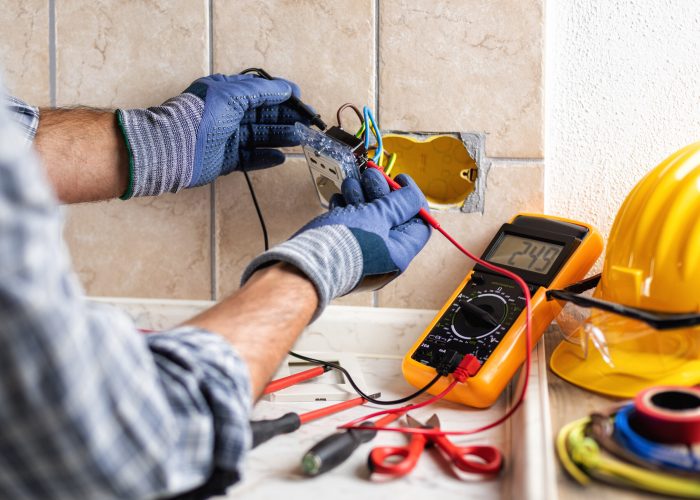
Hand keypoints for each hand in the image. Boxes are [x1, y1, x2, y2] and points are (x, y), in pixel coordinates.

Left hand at [117, 73, 309, 197]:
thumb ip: (262, 91)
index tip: (300, 99)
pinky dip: (265, 158)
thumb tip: (286, 88)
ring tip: (300, 139)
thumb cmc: (201, 115)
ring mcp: (227, 138)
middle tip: (307, 123)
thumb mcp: (233, 93)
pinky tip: (280, 157)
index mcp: (227, 93)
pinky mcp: (226, 160)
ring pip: (259, 136)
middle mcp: (227, 114)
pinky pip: (250, 158)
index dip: (281, 95)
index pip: (259, 92)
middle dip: (285, 118)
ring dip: (280, 136)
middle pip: (262, 115)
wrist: (175, 146)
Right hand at [241, 168, 431, 318]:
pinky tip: (339, 200)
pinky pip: (350, 225)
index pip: (419, 224)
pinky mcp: (341, 248)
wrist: (305, 264)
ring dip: (361, 196)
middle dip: (381, 192)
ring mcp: (360, 253)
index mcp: (399, 254)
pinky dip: (346, 208)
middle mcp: (382, 256)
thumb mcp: (378, 217)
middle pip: (391, 217)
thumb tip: (413, 197)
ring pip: (367, 217)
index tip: (399, 180)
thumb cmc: (344, 245)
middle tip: (371, 176)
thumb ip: (399, 204)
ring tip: (351, 185)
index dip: (412, 199)